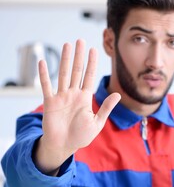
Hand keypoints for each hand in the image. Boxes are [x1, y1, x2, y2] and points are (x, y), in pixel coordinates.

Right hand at [35, 39, 120, 174]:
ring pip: (64, 74)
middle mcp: (73, 94)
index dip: (92, 63)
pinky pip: (46, 86)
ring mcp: (61, 97)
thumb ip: (106, 108)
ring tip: (67, 45)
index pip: (89, 76)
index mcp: (85, 98)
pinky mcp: (50, 103)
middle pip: (77, 71)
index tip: (94, 50)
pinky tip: (43, 62)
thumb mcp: (97, 122)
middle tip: (81, 40)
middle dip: (79, 56)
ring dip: (65, 60)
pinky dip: (44, 75)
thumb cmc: (80, 136)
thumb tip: (117, 94)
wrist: (64, 146)